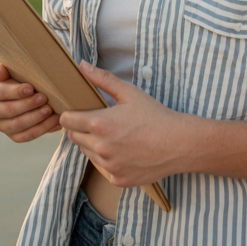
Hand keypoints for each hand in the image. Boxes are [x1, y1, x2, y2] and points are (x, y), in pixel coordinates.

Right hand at [0, 63, 61, 142]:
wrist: (23, 91)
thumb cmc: (17, 76)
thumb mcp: (8, 69)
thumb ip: (2, 69)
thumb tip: (0, 73)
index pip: (0, 93)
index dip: (16, 92)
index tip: (31, 88)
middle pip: (9, 110)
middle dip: (28, 104)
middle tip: (44, 98)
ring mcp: (0, 125)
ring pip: (18, 125)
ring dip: (36, 118)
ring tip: (50, 110)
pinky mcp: (12, 135)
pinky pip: (25, 136)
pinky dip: (41, 130)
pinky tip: (55, 122)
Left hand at [60, 61, 194, 187]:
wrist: (179, 144)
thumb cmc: (155, 115)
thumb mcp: (130, 93)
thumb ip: (102, 79)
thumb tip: (81, 66)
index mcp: (100, 124)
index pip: (67, 121)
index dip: (71, 115)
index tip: (79, 112)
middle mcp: (101, 148)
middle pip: (74, 138)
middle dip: (81, 129)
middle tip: (99, 123)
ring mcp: (109, 166)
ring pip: (87, 153)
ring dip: (93, 144)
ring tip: (114, 136)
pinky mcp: (117, 179)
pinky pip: (102, 168)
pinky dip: (108, 160)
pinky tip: (124, 151)